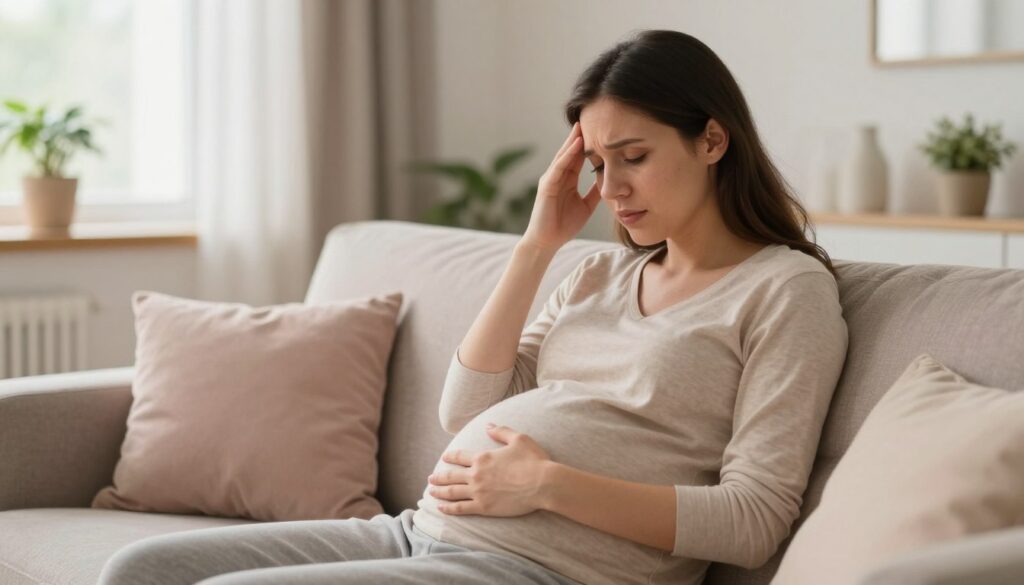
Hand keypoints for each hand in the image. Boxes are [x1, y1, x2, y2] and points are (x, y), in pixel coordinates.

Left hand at [427, 424, 552, 516]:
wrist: (543, 484)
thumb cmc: (533, 460)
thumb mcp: (518, 439)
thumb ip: (501, 431)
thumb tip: (488, 425)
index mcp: (483, 458)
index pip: (460, 456)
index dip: (450, 456)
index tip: (444, 457)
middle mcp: (476, 474)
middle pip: (451, 475)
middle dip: (439, 476)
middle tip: (430, 478)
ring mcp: (478, 492)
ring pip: (452, 492)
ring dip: (439, 492)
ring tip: (430, 491)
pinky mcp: (484, 507)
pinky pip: (461, 508)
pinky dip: (449, 508)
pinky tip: (441, 508)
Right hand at [521, 121, 601, 251]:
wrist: (547, 242)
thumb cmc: (563, 226)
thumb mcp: (586, 206)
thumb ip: (594, 193)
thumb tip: (609, 182)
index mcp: (568, 180)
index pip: (579, 157)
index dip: (589, 144)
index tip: (601, 130)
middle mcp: (558, 176)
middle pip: (571, 151)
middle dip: (580, 136)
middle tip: (591, 118)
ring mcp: (551, 179)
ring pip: (564, 156)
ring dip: (573, 141)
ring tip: (583, 126)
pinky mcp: (546, 186)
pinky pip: (558, 167)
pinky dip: (567, 156)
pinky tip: (576, 145)